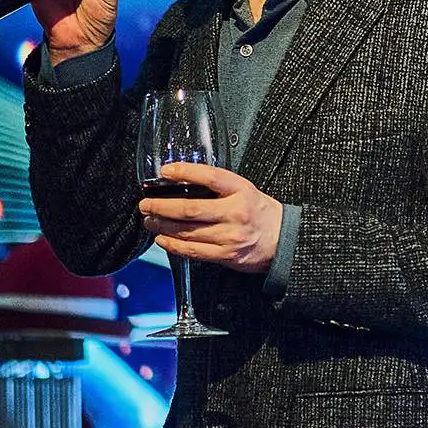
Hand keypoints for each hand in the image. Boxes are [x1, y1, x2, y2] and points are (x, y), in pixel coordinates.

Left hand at [138, 158, 282, 276]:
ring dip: (163, 226)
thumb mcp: (244, 190)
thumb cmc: (258, 213)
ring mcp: (230, 236)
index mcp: (240, 190)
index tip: (165, 171)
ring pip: (187, 231)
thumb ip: (218, 187)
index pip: (209, 176)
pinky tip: (162, 240)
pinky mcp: (226, 255)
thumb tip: (182, 184)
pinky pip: (194, 251)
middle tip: (146, 204)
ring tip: (149, 221)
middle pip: (190, 209)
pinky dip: (174, 245)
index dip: (185, 172)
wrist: (282, 241)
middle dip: (162, 206)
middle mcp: (235, 213)